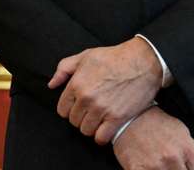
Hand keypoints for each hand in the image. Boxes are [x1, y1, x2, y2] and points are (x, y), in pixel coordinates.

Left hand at [47, 38, 162, 141]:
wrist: (142, 62)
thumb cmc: (114, 57)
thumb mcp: (85, 56)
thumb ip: (64, 69)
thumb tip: (51, 84)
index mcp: (77, 84)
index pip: (62, 109)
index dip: (69, 109)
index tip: (78, 107)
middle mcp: (87, 98)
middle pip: (74, 121)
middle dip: (80, 117)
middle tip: (90, 112)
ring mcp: (102, 109)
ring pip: (86, 130)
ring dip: (91, 127)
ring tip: (98, 119)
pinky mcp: (117, 118)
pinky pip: (101, 138)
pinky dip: (102, 136)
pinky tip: (106, 128)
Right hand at [113, 108, 193, 169]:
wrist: (129, 117)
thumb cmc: (157, 124)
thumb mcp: (182, 133)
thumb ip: (193, 154)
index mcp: (186, 149)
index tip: (189, 169)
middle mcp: (172, 158)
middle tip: (173, 165)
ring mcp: (154, 165)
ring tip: (160, 164)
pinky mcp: (137, 169)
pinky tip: (150, 167)